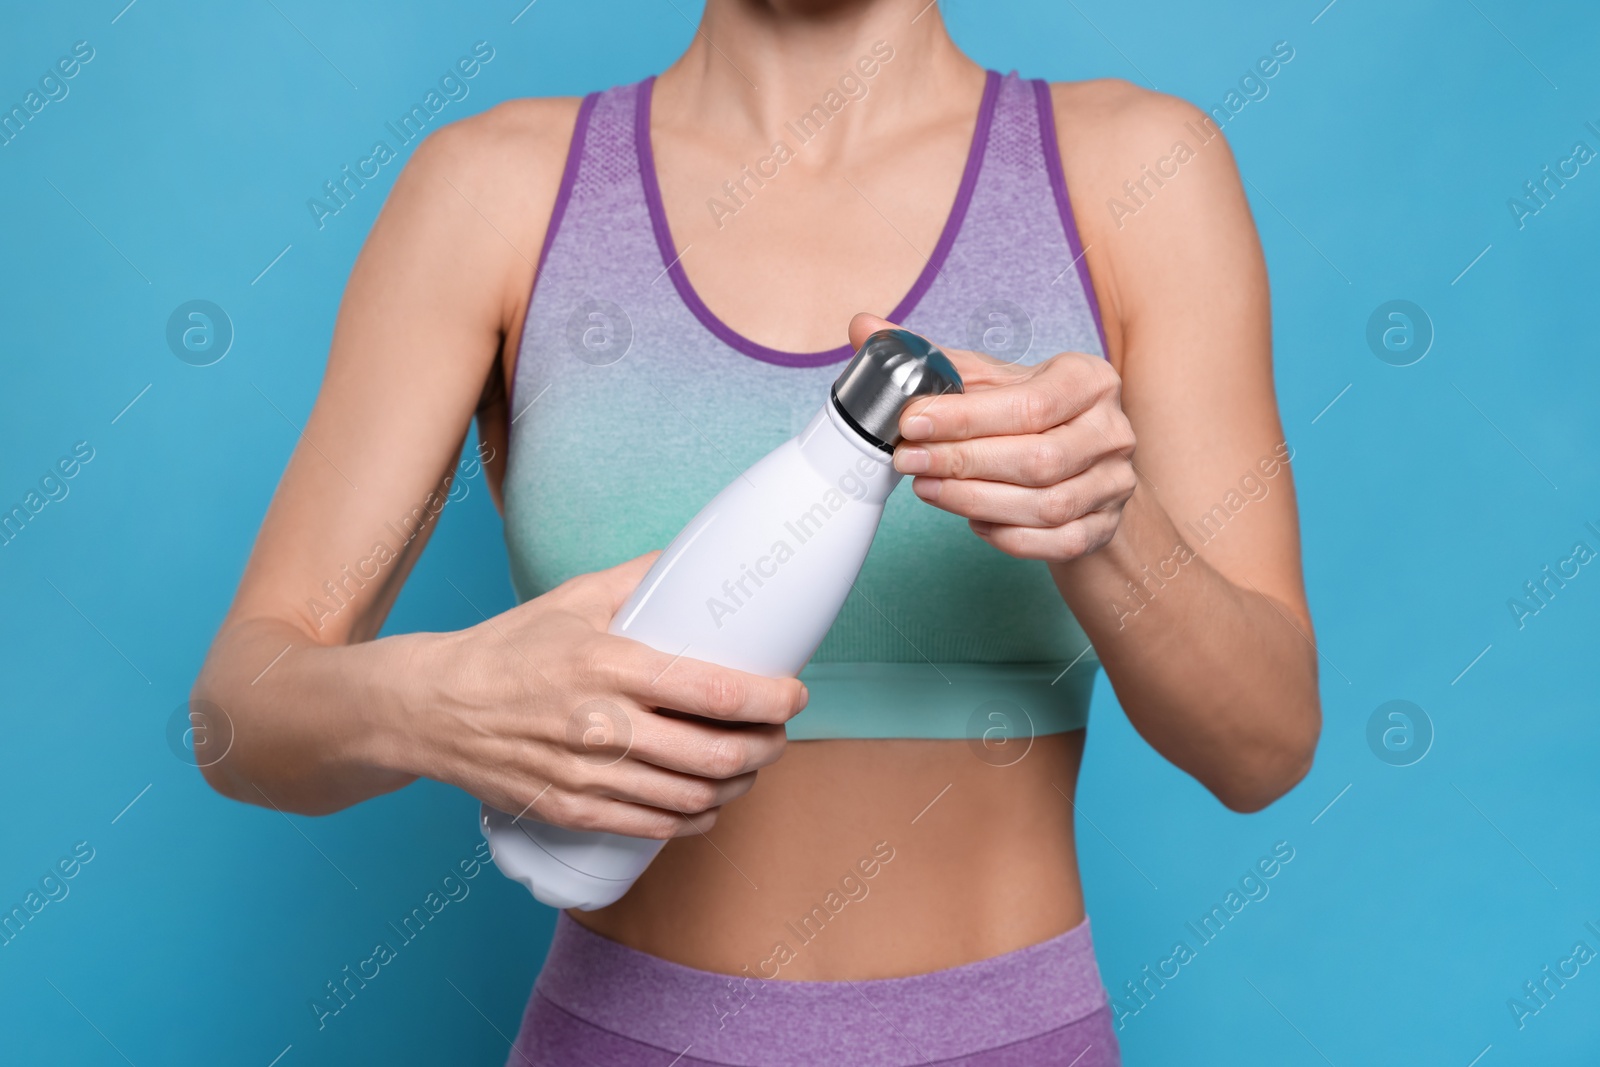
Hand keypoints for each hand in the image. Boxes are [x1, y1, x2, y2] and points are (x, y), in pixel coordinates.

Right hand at [399, 552, 808, 838]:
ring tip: (751, 767)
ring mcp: (587, 774)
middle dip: (768, 748)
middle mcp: (603, 725)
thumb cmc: (508, 648)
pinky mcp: (572, 809)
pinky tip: (709, 805)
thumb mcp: (574, 598)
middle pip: (718, 755)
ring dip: (739, 787)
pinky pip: (655, 827)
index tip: (794, 693)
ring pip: (694, 798)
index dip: (772, 700)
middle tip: (779, 734)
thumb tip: (696, 559)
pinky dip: (696, 820)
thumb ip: (640, 578)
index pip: (716, 692)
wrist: (431, 707)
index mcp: (610, 664)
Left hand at [852, 314, 1136, 561]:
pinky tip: (971, 520)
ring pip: (1045, 505)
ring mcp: (1113, 484)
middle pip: (1036, 458)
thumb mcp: (990, 381)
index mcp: (1089, 380)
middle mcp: (1111, 431)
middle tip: (909, 461)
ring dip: (975, 500)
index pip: (1028, 404)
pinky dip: (1006, 535)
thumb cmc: (1030, 417)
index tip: (911, 422)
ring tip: (928, 489)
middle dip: (962, 463)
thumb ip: (933, 359)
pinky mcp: (1103, 527)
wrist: (1082, 467)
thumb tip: (864, 326)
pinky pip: (1053, 541)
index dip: (964, 419)